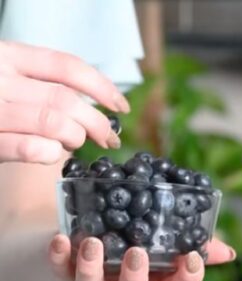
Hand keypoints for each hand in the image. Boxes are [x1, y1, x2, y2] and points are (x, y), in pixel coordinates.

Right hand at [0, 41, 130, 163]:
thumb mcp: (6, 79)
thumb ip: (38, 85)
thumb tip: (90, 106)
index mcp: (6, 55)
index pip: (67, 66)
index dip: (102, 87)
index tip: (120, 107)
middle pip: (65, 99)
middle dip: (96, 122)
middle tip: (107, 138)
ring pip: (52, 123)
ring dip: (74, 138)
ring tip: (73, 144)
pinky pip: (25, 147)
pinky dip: (48, 153)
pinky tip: (51, 153)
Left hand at [48, 235, 236, 280]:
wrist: (94, 240)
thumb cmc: (142, 241)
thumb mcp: (170, 243)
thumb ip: (197, 245)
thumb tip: (227, 252)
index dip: (188, 278)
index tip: (192, 258)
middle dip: (134, 278)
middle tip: (136, 254)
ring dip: (91, 269)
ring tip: (94, 243)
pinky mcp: (68, 276)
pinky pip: (61, 273)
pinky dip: (59, 258)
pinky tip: (61, 240)